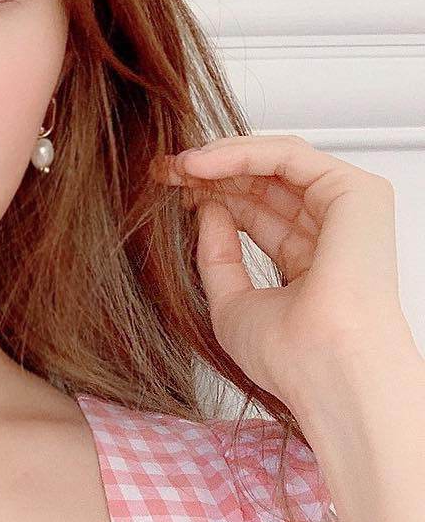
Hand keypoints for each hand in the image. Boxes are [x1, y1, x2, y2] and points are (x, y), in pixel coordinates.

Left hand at [150, 134, 413, 406]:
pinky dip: (241, 152)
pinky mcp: (355, 191)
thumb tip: (206, 208)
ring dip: (222, 158)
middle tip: (165, 170)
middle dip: (212, 172)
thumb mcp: (232, 302)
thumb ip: (217, 254)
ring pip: (276, 162)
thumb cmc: (290, 356)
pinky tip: (200, 164)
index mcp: (310, 262)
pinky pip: (288, 155)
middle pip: (265, 183)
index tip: (167, 190)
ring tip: (177, 166)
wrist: (323, 369)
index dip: (212, 196)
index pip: (257, 212)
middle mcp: (333, 232)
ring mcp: (347, 209)